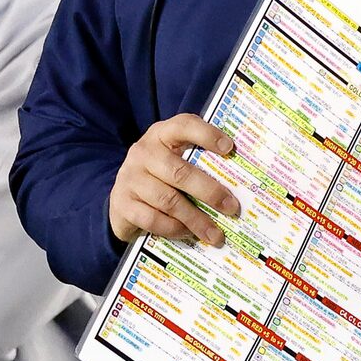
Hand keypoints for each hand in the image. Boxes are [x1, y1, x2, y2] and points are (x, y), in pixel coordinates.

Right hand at [109, 115, 238, 247]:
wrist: (122, 200)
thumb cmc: (159, 178)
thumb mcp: (174, 161)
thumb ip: (198, 162)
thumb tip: (239, 184)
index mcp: (161, 135)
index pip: (183, 126)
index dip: (206, 135)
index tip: (230, 148)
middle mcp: (143, 152)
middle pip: (180, 172)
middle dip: (210, 192)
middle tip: (231, 208)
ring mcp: (130, 178)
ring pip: (168, 200)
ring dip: (196, 219)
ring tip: (215, 234)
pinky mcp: (122, 204)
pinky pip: (153, 219)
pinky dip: (174, 229)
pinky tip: (188, 234)